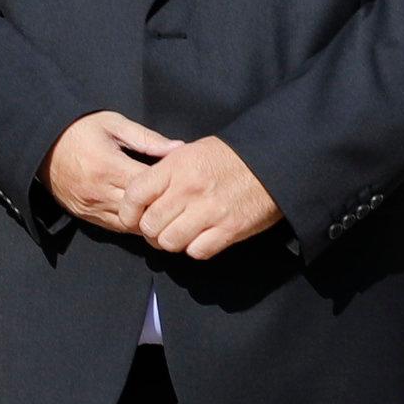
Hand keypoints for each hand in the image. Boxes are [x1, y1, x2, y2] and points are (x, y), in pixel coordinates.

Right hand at [43, 110, 173, 233]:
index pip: (149, 187)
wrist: (41, 145)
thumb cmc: (79, 129)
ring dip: (147, 219)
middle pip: (142, 211)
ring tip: (163, 210)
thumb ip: (147, 138)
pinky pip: (115, 227)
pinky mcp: (84, 215)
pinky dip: (131, 223)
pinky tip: (141, 214)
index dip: (170, 186)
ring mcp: (91, 206)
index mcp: (109, 167)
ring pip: (130, 225)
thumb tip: (178, 149)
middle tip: (178, 201)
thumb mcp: (113, 124)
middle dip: (162, 207)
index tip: (182, 181)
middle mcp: (99, 191)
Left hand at [132, 138, 282, 261]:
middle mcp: (189, 190)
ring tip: (177, 235)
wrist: (275, 162)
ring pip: (169, 242)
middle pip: (149, 224)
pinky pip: (197, 251)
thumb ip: (165, 171)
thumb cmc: (232, 156)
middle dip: (149, 231)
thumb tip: (142, 193)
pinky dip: (194, 249)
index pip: (135, 195)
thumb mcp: (192, 151)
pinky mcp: (229, 229)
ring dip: (170, 242)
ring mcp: (209, 211)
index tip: (132, 217)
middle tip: (157, 229)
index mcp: (176, 167)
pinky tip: (199, 239)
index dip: (128, 211)